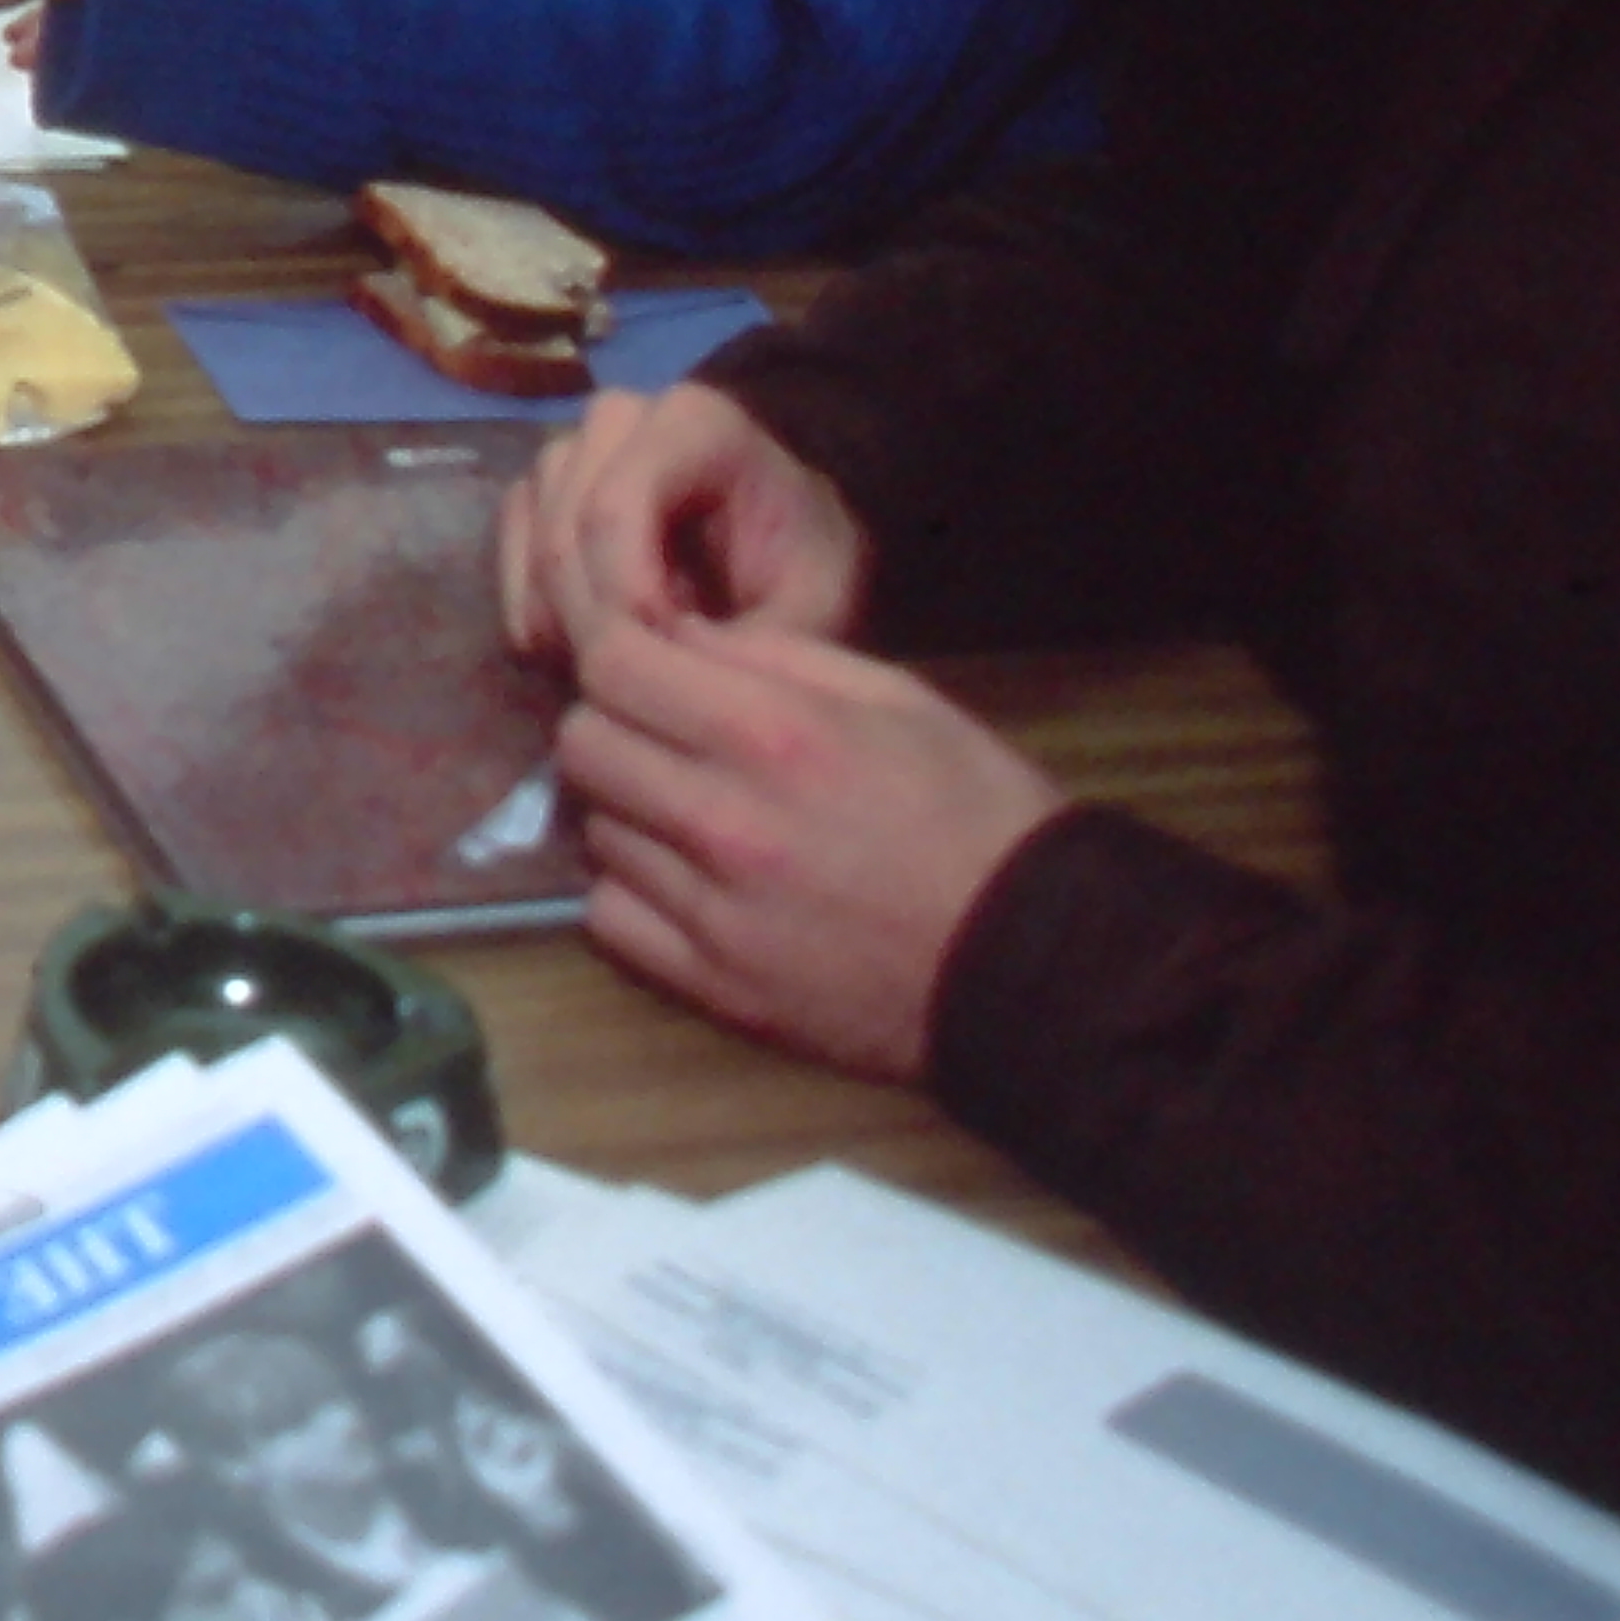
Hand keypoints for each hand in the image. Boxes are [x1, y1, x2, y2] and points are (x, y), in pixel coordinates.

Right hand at [499, 382, 871, 664]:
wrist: (787, 530)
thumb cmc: (803, 560)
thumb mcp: (815, 603)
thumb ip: (755, 641)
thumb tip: (676, 685)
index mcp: (695, 422)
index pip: (615, 507)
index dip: (624, 593)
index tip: (665, 661)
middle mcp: (616, 420)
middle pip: (563, 531)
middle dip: (593, 621)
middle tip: (640, 686)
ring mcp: (569, 451)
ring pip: (533, 545)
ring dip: (564, 620)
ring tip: (625, 666)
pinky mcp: (539, 491)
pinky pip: (509, 556)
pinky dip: (537, 614)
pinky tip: (583, 651)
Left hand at [552, 606, 1071, 1081]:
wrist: (1035, 962)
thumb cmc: (977, 815)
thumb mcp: (898, 698)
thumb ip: (774, 658)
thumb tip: (676, 635)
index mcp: (777, 735)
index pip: (613, 666)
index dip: (623, 652)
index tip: (650, 663)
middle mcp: (729, 820)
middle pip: (583, 745)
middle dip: (614, 725)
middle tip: (664, 735)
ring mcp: (714, 912)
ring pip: (594, 831)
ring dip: (629, 811)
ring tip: (693, 812)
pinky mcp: (714, 985)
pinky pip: (610, 918)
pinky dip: (634, 892)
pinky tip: (687, 881)